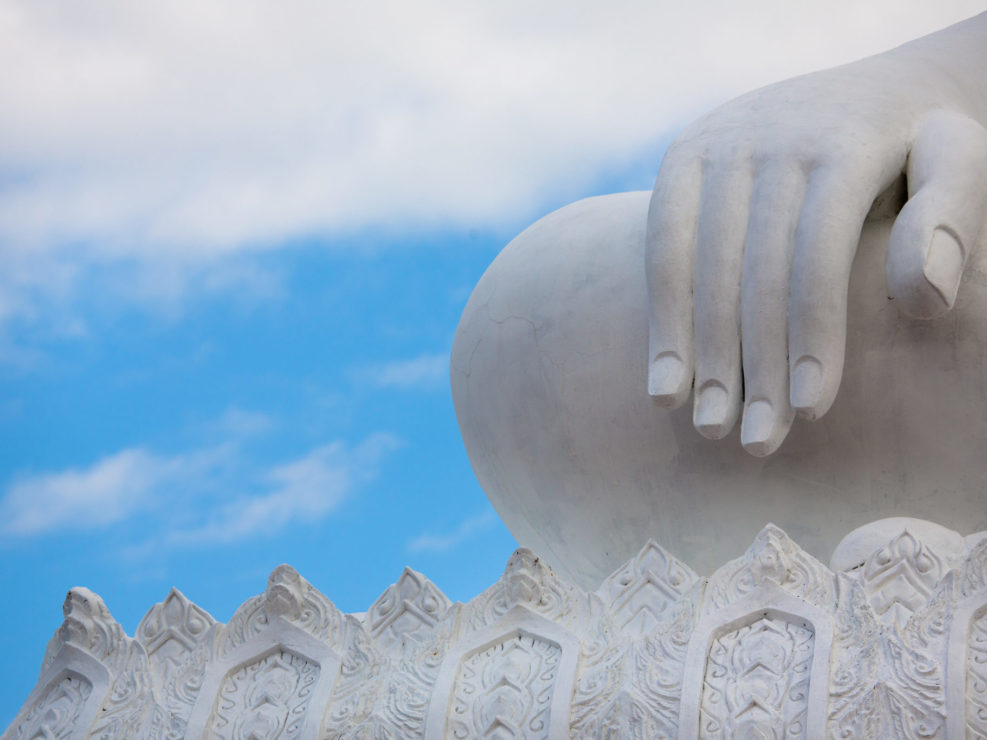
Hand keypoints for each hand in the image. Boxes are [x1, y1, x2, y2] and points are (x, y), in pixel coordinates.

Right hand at [646, 14, 986, 455]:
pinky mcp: (679, 161)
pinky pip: (660, 249)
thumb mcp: (957, 160)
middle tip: (757, 445)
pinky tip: (664, 387)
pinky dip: (661, 323)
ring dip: (702, 356)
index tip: (811, 415)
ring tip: (710, 428)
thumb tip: (921, 295)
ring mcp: (716, 148)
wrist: (857, 93)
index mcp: (841, 141)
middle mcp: (769, 139)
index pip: (816, 253)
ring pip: (699, 267)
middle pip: (753, 271)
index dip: (812, 335)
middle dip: (754, 365)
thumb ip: (953, 216)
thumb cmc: (913, 152)